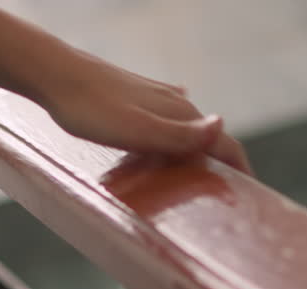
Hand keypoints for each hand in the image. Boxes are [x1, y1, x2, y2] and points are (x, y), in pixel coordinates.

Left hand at [32, 51, 252, 174]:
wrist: (52, 73)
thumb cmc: (89, 108)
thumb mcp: (136, 130)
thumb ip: (179, 135)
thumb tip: (222, 127)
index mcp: (180, 115)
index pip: (224, 144)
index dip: (241, 171)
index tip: (254, 197)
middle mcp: (174, 104)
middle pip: (210, 138)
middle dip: (224, 165)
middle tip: (229, 196)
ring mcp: (155, 99)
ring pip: (188, 129)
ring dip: (200, 152)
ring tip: (202, 177)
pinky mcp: (135, 98)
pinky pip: (166, 122)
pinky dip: (175, 137)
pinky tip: (169, 136)